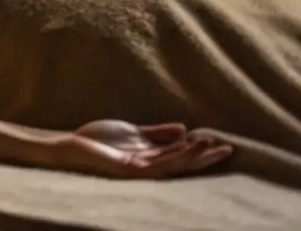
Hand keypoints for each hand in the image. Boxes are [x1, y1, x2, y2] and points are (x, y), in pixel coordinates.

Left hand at [54, 120, 232, 178]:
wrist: (72, 146)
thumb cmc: (99, 141)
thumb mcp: (133, 133)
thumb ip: (157, 133)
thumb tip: (185, 129)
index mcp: (150, 157)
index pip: (182, 155)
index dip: (202, 151)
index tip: (223, 143)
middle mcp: (149, 166)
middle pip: (183, 163)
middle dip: (205, 157)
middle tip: (229, 148)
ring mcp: (140, 170)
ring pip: (173, 164)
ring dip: (194, 155)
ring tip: (212, 144)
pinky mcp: (129, 168)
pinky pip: (156, 163)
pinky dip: (172, 155)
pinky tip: (185, 146)